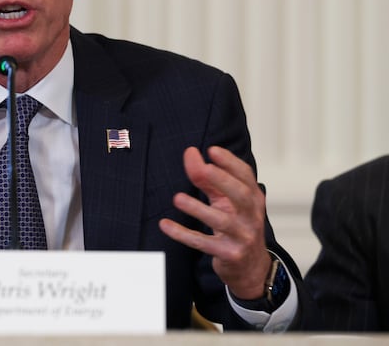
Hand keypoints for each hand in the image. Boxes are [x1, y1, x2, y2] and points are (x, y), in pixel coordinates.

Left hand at [159, 146, 271, 298]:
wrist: (251, 268)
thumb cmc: (237, 226)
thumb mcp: (225, 202)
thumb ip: (208, 179)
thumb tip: (190, 154)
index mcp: (253, 198)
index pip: (245, 176)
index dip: (230, 162)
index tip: (212, 150)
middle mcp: (251, 216)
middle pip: (241, 195)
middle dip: (222, 180)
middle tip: (203, 168)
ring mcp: (242, 236)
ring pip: (221, 221)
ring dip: (198, 209)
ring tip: (177, 198)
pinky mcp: (229, 254)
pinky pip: (203, 243)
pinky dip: (183, 234)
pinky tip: (165, 224)